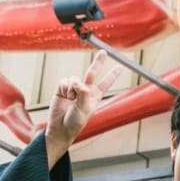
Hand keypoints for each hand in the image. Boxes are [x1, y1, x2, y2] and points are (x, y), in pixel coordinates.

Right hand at [44, 51, 120, 167]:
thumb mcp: (84, 109)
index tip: (120, 67)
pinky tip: (64, 96)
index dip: (112, 75)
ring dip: (73, 86)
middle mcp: (85, 91)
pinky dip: (65, 87)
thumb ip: (83, 94)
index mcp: (94, 96)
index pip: (105, 83)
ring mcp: (73, 89)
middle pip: (93, 73)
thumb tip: (80, 83)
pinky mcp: (62, 89)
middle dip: (98, 62)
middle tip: (104, 52)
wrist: (60, 129)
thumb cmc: (75, 123)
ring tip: (71, 98)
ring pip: (75, 78)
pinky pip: (64, 81)